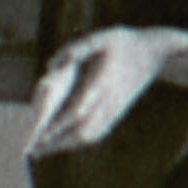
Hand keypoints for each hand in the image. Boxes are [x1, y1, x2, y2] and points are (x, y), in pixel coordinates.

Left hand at [25, 26, 183, 157]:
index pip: (78, 110)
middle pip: (81, 130)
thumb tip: (51, 66)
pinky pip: (96, 133)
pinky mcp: (116, 113)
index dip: (60, 123)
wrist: (154, 53)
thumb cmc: (124, 43)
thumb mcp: (101, 37)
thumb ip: (76, 49)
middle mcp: (108, 102)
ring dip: (65, 144)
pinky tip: (62, 143)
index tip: (41, 132)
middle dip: (57, 141)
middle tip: (33, 149)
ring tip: (42, 150)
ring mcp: (113, 110)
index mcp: (102, 84)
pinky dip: (77, 141)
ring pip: (88, 135)